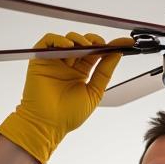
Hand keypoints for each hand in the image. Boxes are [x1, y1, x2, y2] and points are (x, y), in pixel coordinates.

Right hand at [0, 32, 134, 163]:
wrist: (48, 124)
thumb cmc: (68, 115)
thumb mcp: (94, 93)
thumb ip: (105, 72)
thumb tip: (117, 54)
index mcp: (81, 73)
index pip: (96, 54)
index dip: (109, 46)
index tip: (124, 42)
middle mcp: (68, 65)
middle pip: (82, 44)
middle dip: (94, 40)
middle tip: (101, 44)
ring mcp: (54, 61)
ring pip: (67, 40)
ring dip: (78, 39)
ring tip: (85, 47)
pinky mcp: (40, 59)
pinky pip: (48, 41)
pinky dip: (58, 39)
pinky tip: (68, 46)